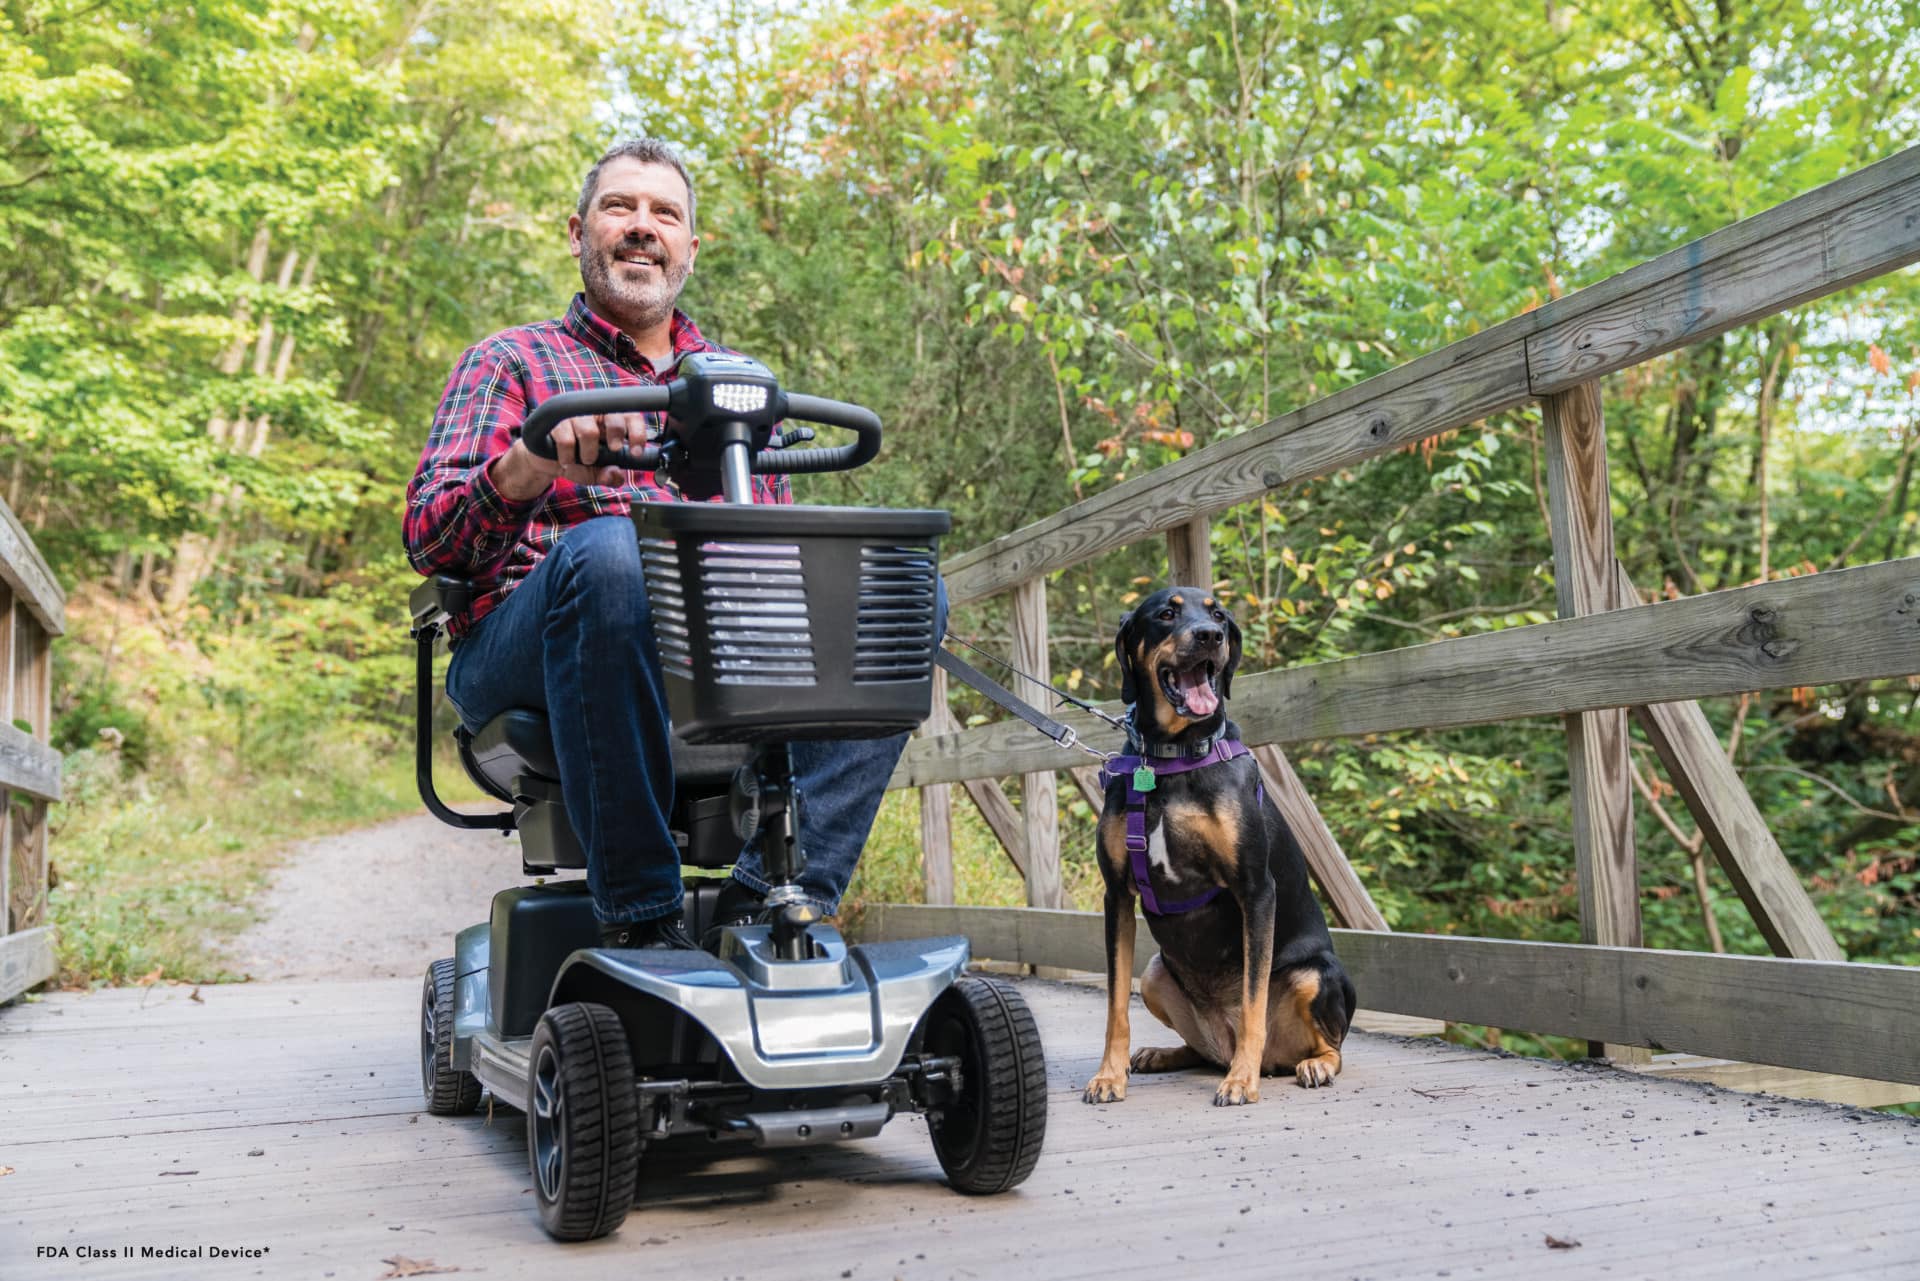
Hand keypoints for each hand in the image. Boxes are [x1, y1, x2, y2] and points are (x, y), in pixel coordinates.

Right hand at [491, 412, 650, 499]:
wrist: (545, 460)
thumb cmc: (575, 460)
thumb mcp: (595, 472)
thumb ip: (608, 475)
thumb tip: (616, 476)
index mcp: (610, 421)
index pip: (630, 416)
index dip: (637, 432)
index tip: (636, 452)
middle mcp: (594, 413)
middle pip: (613, 415)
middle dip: (616, 435)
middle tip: (612, 449)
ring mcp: (574, 414)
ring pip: (589, 431)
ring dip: (588, 454)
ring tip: (583, 460)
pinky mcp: (555, 421)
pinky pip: (566, 440)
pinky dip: (568, 457)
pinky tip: (566, 459)